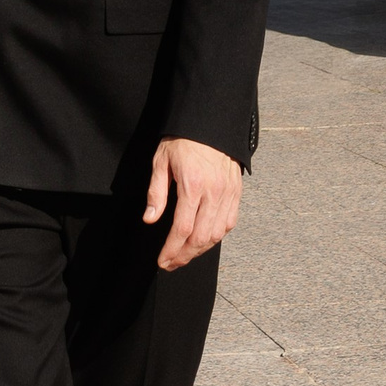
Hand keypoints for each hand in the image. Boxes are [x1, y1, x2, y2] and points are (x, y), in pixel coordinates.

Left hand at [146, 137, 241, 269]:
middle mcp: (213, 192)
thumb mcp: (161, 162)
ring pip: (217, 234)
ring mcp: (228, 193)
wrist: (210, 121)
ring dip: (200, 250)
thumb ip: (155, 193)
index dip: (172, 249)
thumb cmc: (183, 139)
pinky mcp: (236, 192)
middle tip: (171, 264)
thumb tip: (150, 219)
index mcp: (193, 185)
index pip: (182, 229)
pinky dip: (217, 236)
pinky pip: (229, 222)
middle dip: (184, 256)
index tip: (163, 261)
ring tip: (185, 256)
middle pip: (201, 237)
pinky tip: (205, 240)